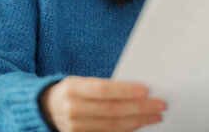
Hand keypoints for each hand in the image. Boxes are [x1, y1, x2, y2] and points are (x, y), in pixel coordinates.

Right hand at [40, 76, 166, 131]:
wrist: (48, 108)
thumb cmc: (73, 90)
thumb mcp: (83, 81)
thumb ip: (105, 86)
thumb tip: (139, 90)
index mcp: (73, 88)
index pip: (103, 89)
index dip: (125, 91)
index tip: (147, 90)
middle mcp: (72, 109)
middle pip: (111, 110)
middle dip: (139, 108)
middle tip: (160, 104)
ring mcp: (75, 128)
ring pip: (112, 126)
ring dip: (138, 121)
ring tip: (155, 115)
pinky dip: (127, 130)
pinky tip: (140, 124)